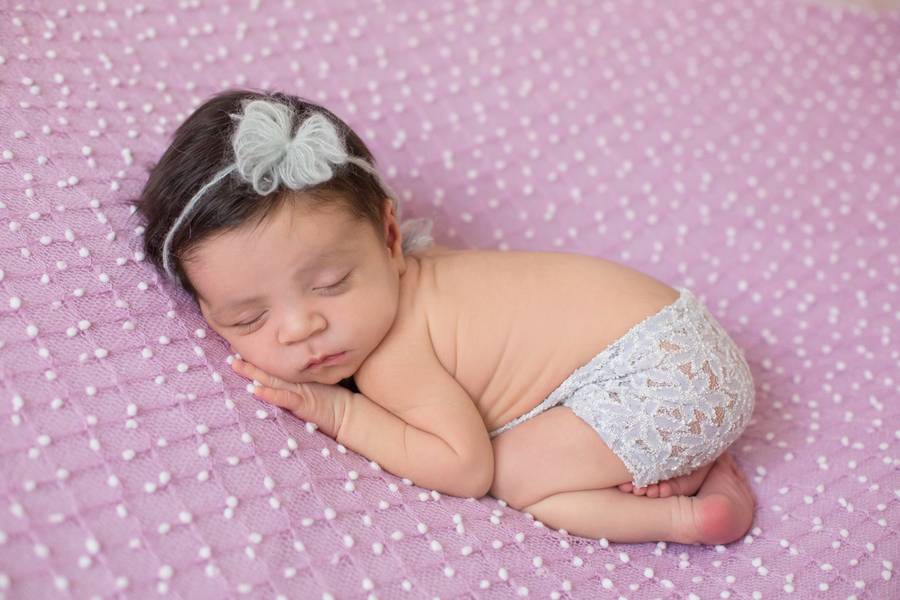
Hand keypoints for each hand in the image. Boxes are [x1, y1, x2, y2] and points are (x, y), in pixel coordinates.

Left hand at [231, 357, 350, 438]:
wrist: (349, 414)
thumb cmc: (333, 402)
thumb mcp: (317, 387)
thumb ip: (303, 379)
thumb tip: (288, 370)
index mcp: (298, 378)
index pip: (275, 367)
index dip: (259, 359)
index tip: (241, 348)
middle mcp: (296, 382)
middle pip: (269, 370)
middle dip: (250, 362)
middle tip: (231, 351)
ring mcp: (299, 391)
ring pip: (272, 380)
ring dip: (253, 373)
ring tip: (236, 365)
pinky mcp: (302, 403)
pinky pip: (284, 398)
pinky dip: (270, 394)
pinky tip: (256, 391)